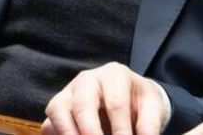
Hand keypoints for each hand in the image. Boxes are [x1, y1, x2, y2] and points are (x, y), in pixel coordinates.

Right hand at [42, 62, 168, 134]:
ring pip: (58, 110)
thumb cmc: (139, 103)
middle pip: (83, 104)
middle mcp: (87, 80)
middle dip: (91, 131)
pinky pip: (50, 124)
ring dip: (69, 133)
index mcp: (114, 75)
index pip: (116, 104)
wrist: (129, 98)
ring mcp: (68, 93)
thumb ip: (149, 126)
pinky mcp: (57, 109)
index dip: (121, 130)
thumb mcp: (152, 109)